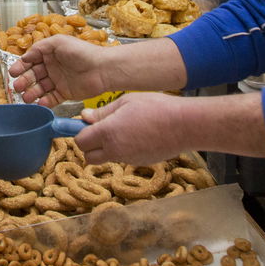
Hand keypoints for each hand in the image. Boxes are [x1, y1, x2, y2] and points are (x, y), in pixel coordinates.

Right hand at [9, 34, 114, 105]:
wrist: (101, 69)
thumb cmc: (82, 52)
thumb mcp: (58, 42)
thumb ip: (40, 47)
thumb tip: (25, 56)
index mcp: (50, 53)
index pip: (31, 60)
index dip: (21, 66)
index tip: (13, 72)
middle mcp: (53, 67)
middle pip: (33, 76)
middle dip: (24, 81)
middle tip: (17, 87)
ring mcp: (59, 81)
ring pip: (40, 88)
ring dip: (31, 93)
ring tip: (26, 98)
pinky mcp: (65, 93)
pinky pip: (51, 99)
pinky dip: (44, 102)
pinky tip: (39, 103)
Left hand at [75, 93, 189, 164]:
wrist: (184, 125)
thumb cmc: (156, 107)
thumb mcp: (125, 101)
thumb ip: (102, 112)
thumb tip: (84, 118)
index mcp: (108, 133)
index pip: (80, 141)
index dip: (80, 133)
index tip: (86, 125)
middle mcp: (115, 150)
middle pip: (88, 157)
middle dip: (90, 146)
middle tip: (100, 130)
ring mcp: (128, 159)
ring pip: (106, 158)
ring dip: (107, 148)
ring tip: (123, 129)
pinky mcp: (140, 163)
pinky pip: (123, 158)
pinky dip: (124, 150)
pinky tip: (137, 135)